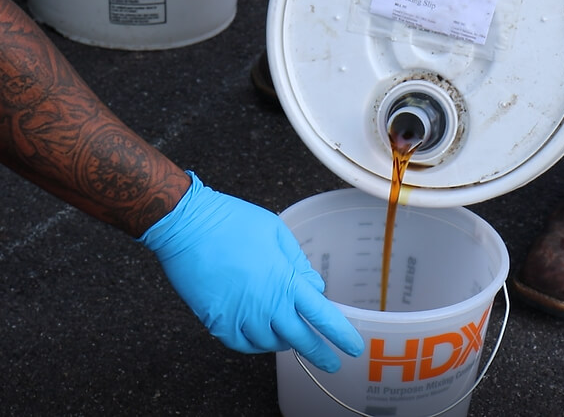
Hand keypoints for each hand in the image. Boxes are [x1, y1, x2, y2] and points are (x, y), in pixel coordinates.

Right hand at [137, 172, 363, 371]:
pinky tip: (259, 336)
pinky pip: (241, 344)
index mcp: (285, 280)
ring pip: (270, 344)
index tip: (353, 347)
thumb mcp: (277, 233)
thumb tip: (313, 286)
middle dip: (319, 354)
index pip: (321, 315)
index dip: (339, 334)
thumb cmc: (232, 221)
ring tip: (287, 335)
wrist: (187, 225)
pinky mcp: (216, 321)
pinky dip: (254, 344)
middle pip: (299, 339)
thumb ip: (298, 263)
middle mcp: (266, 304)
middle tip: (331, 363)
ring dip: (283, 342)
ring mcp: (240, 316)